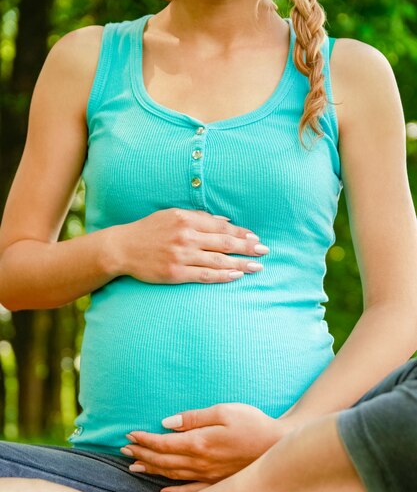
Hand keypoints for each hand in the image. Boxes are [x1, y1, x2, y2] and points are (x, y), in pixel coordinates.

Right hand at [108, 208, 268, 283]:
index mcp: (186, 219)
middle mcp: (185, 236)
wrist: (122, 248)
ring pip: (218, 260)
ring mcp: (181, 255)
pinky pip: (204, 275)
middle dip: (248, 247)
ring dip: (241, 264)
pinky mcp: (175, 273)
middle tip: (265, 251)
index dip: (241, 232)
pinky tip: (236, 275)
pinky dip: (222, 275)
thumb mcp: (171, 215)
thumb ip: (198, 218)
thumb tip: (226, 221)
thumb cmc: (148, 231)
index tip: (256, 238)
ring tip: (257, 267)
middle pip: (225, 242)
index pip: (221, 226)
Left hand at [121, 403, 285, 488]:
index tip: (129, 434)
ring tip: (133, 466)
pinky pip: (190, 491)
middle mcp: (201, 463)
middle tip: (124, 449)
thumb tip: (167, 423)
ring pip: (172, 475)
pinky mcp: (218, 483)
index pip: (164, 444)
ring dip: (151, 470)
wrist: (279, 446)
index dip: (145, 440)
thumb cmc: (253, 423)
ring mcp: (209, 476)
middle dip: (142, 454)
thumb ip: (195, 418)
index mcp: (200, 443)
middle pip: (164, 461)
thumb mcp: (224, 411)